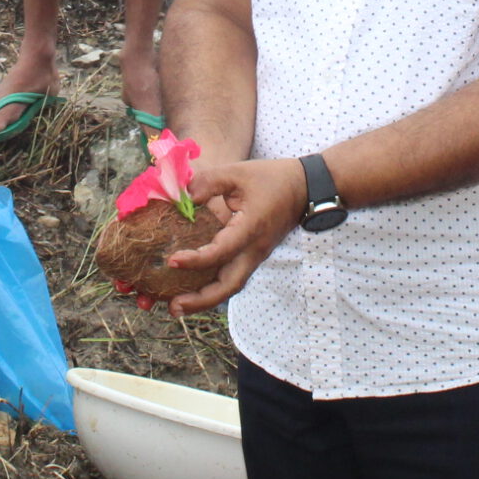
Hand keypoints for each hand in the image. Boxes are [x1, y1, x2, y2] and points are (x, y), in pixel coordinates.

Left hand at [164, 156, 307, 315]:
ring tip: (177, 305)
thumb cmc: (272, 179)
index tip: (173, 260)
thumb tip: (185, 196)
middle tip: (173, 306)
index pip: (222, 252)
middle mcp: (254, 250)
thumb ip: (209, 182)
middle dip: (201, 300)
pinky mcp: (253, 256)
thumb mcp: (238, 172)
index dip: (196, 259)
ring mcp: (256, 256)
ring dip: (205, 300)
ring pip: (231, 286)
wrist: (305, 189)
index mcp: (251, 228)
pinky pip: (232, 277)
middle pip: (228, 285)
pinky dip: (213, 288)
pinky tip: (193, 289)